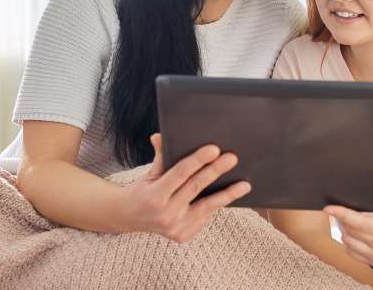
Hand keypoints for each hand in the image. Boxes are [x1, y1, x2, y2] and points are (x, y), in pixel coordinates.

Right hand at [120, 133, 250, 241]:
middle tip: (232, 158)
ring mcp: (175, 228)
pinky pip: (204, 218)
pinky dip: (215, 206)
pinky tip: (228, 196)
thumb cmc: (142, 190)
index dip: (198, 160)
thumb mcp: (149, 173)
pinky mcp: (183, 236)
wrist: (128, 218)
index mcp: (154, 195)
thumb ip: (160, 156)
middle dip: (215, 171)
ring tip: (245, 185)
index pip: (180, 173)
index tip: (214, 149)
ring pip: (206, 207)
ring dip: (227, 195)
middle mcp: (165, 214)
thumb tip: (160, 135)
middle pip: (196, 188)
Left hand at [324, 179, 372, 278]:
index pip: (360, 223)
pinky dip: (347, 244)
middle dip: (340, 219)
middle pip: (350, 232)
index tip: (329, 207)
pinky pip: (354, 255)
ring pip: (349, 244)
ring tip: (343, 219)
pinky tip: (349, 234)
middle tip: (336, 207)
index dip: (342, 215)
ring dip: (343, 231)